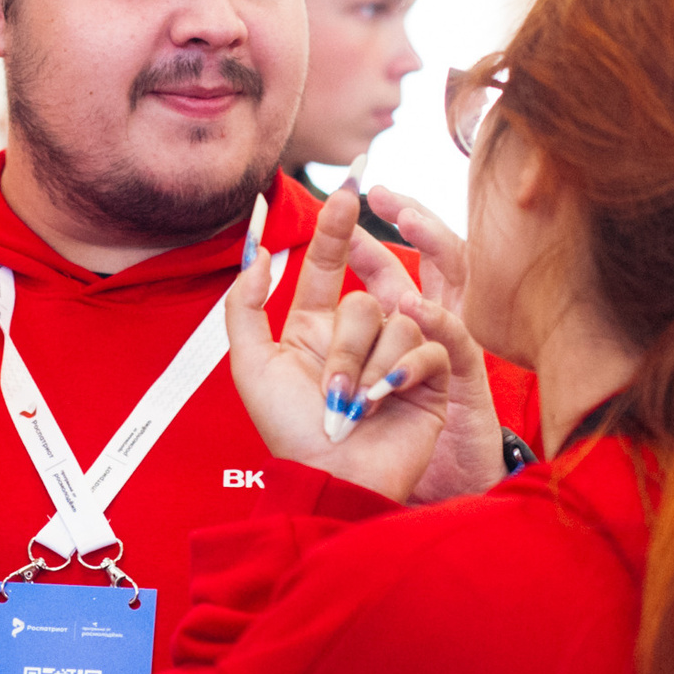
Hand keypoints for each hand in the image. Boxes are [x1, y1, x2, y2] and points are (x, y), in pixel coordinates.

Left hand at [224, 186, 455, 499]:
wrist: (331, 481)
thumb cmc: (289, 432)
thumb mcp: (251, 366)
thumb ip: (244, 306)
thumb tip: (259, 251)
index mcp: (314, 326)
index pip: (328, 264)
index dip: (336, 229)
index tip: (346, 191)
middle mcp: (357, 335)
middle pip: (362, 301)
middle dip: (345, 349)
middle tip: (332, 394)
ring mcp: (395, 354)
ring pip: (396, 321)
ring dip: (369, 370)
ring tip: (354, 409)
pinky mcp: (429, 377)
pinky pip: (428, 347)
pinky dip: (403, 373)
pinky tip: (386, 399)